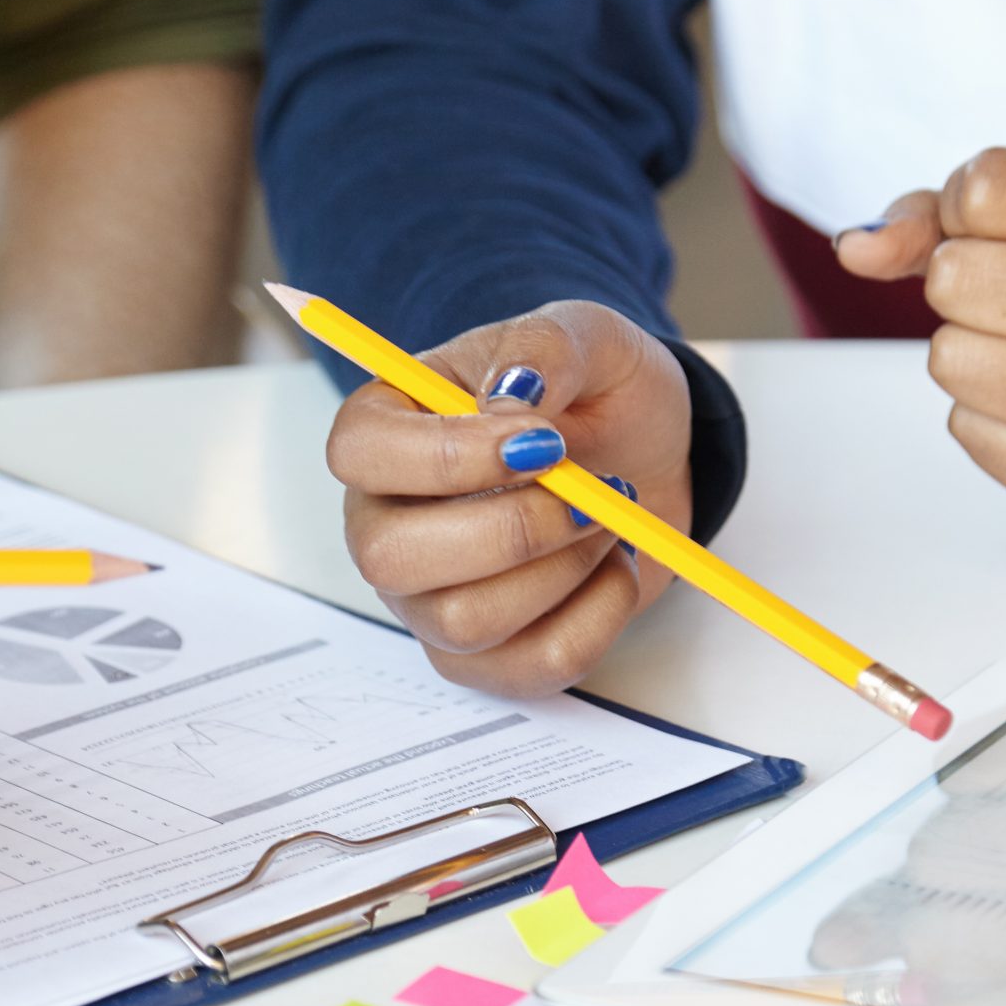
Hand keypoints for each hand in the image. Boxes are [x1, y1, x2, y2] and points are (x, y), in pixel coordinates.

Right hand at [328, 300, 691, 696]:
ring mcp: (429, 600)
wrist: (646, 455)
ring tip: (609, 521)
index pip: (359, 453)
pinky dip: (597, 617)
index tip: (540, 440)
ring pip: (465, 621)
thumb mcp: (584, 339)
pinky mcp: (489, 656)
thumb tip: (511, 398)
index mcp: (386, 430)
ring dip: (562, 571)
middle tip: (593, 493)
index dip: (445, 456)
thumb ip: (545, 349)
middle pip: (393, 557)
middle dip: (513, 530)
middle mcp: (387, 523)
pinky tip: (614, 567)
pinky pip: (531, 667)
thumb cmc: (592, 395)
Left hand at [838, 148, 1005, 543]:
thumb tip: (855, 249)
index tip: (1004, 238)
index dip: (961, 214)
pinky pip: (969, 430)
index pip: (985, 187)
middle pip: (955, 275)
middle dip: (959, 292)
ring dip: (967, 360)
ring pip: (952, 358)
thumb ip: (936, 220)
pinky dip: (986, 422)